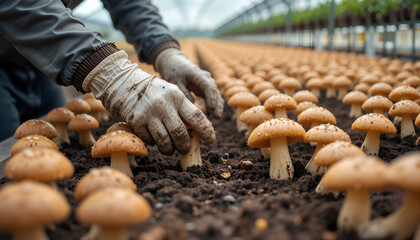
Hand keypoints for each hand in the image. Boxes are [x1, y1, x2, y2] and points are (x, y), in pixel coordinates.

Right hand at [82, 51, 215, 154]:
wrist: (123, 83)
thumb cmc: (152, 92)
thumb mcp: (170, 93)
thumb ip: (182, 109)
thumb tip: (196, 131)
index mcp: (177, 96)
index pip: (197, 116)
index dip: (206, 130)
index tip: (212, 140)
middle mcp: (164, 104)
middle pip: (180, 133)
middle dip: (185, 145)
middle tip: (185, 149)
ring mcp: (149, 112)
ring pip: (165, 140)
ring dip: (169, 149)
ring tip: (170, 150)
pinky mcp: (136, 120)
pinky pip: (149, 140)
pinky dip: (153, 143)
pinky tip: (153, 139)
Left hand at [155, 48, 223, 117]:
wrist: (174, 62)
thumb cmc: (173, 71)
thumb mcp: (174, 81)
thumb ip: (183, 92)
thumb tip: (193, 105)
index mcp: (198, 74)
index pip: (208, 86)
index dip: (211, 98)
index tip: (211, 108)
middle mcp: (205, 78)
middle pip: (215, 91)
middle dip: (217, 105)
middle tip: (217, 117)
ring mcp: (206, 82)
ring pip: (216, 95)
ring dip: (217, 106)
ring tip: (216, 118)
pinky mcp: (205, 88)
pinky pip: (211, 97)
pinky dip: (212, 105)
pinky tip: (211, 115)